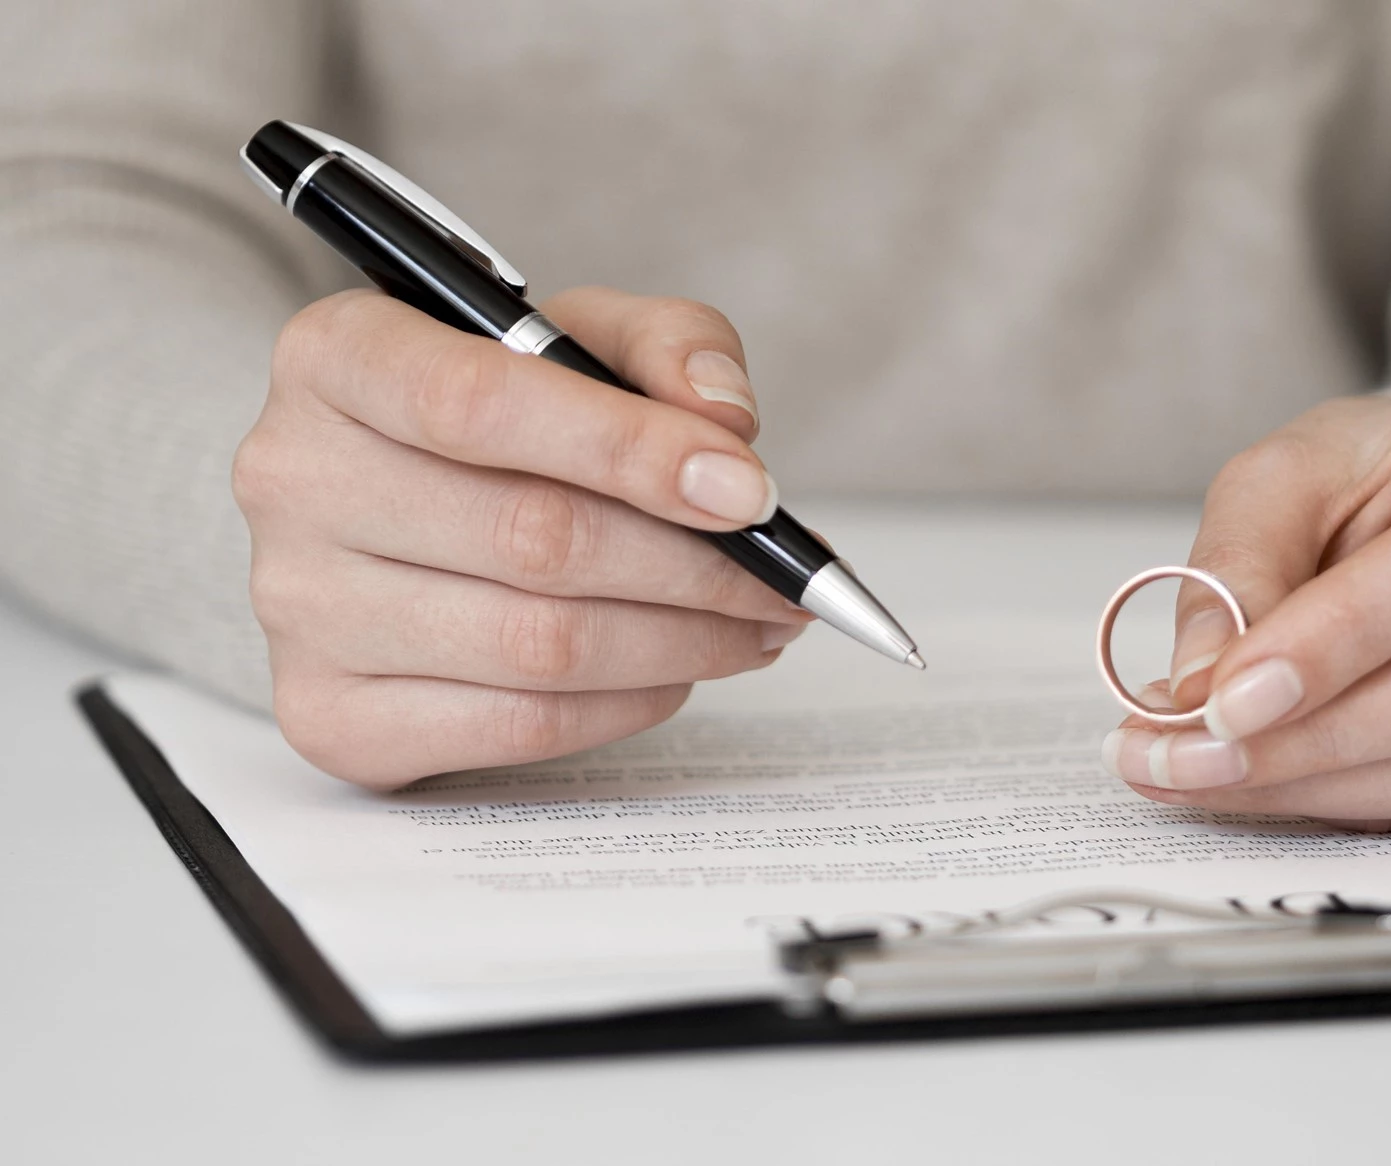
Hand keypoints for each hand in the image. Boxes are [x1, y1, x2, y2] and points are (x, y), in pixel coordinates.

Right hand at [233, 287, 809, 787]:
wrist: (390, 504)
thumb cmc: (499, 415)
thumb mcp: (580, 337)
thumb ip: (666, 347)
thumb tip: (725, 426)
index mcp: (337, 356)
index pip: (479, 405)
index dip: (632, 451)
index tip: (750, 491)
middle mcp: (292, 478)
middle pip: (534, 538)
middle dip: (697, 567)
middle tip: (787, 581)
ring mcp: (298, 608)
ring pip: (541, 646)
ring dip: (685, 643)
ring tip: (758, 625)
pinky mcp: (330, 715)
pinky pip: (520, 726)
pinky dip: (630, 703)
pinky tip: (676, 669)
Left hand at [1100, 376, 1390, 829]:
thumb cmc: (1372, 472)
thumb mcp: (1282, 475)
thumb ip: (1237, 566)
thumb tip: (1201, 685)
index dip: (1349, 635)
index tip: (1229, 695)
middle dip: (1323, 732)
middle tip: (1188, 753)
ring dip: (1324, 783)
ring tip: (1197, 770)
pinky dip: (1349, 802)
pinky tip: (1262, 781)